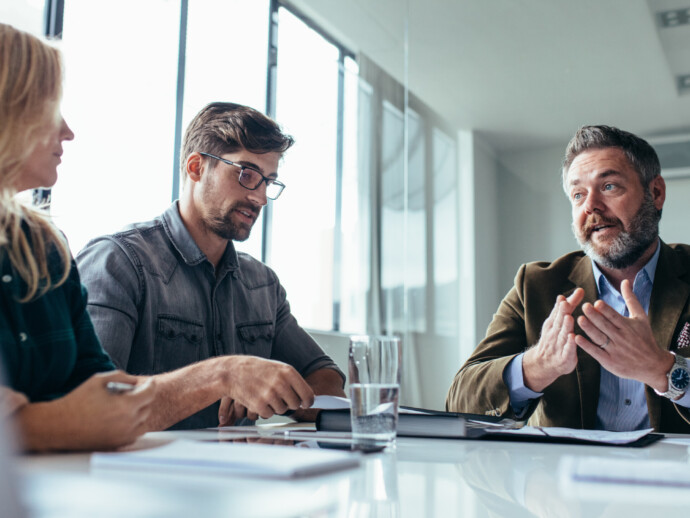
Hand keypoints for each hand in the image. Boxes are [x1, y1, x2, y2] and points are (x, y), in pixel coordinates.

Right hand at [19, 371, 155, 451]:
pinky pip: (133, 435)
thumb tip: (136, 381)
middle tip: (131, 393)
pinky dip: (132, 426)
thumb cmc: (77, 400)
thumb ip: (122, 377)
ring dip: (139, 413)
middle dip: (142, 398)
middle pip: (147, 408)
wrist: (58, 425)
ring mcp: (123, 436)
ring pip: (143, 423)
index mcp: (125, 406)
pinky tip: (119, 419)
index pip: (149, 393)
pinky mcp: (116, 445)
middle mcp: (128, 423)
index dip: (151, 385)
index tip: (150, 382)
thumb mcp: (99, 380)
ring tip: (125, 406)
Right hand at [218, 356, 313, 421]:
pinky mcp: (259, 405)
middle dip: (289, 403)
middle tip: (280, 397)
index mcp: (288, 372)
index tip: (305, 404)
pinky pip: (269, 415)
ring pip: (282, 410)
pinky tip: (259, 399)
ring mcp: (270, 394)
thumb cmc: (256, 369)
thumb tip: (308, 396)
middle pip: (296, 404)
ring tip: (266, 395)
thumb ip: (293, 381)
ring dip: (275, 406)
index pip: (308, 394)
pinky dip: (265, 410)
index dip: (307, 402)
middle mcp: (281, 383)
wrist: (233, 371)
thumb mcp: (278, 368)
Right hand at [523, 288, 584, 391]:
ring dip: (565, 326)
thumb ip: (560, 312)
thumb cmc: (553, 341)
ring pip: (562, 334)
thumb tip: (562, 295)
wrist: (543, 364)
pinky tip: (573, 338)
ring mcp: (558, 345)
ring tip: (569, 317)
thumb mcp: (554, 325)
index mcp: (553, 324)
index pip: (561, 311)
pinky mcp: (564, 357)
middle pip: (560, 320)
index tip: (579, 291)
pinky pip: (566, 350)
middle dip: (563, 311)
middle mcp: (554, 333)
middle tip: (567, 302)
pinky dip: (569, 344)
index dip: (569, 302)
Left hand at [574, 279, 672, 390]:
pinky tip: (576, 338)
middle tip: (583, 307)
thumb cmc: (645, 338)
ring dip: (589, 329)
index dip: (606, 310)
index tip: (596, 303)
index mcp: (628, 326)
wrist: (653, 365)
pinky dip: (587, 346)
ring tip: (579, 320)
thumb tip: (625, 281)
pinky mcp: (610, 361)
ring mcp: (615, 350)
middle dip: (595, 317)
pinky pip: (596, 353)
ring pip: (600, 338)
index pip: (615, 317)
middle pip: (606, 326)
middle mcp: (622, 338)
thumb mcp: (641, 318)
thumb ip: (631, 299)